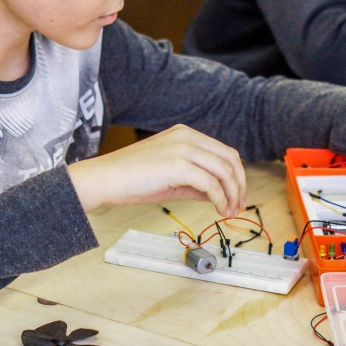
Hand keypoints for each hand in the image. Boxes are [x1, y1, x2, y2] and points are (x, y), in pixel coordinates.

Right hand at [67, 125, 246, 216]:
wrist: (105, 179)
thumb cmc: (131, 177)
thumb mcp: (170, 175)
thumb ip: (195, 181)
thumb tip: (217, 194)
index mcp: (186, 134)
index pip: (224, 152)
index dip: (237, 175)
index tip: (237, 195)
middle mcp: (187, 137)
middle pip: (230, 159)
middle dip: (239, 184)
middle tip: (239, 205)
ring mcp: (183, 149)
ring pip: (224, 171)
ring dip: (232, 194)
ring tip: (229, 211)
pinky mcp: (177, 165)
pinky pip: (210, 183)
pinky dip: (219, 199)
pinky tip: (217, 209)